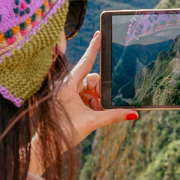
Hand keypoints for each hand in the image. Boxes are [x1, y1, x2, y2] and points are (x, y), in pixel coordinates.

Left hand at [57, 31, 137, 146]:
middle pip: (92, 79)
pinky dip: (91, 103)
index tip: (100, 33)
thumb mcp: (91, 122)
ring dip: (95, 100)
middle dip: (100, 92)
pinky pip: (85, 95)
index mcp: (68, 85)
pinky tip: (88, 114)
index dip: (95, 47)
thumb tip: (133, 113)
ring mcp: (66, 92)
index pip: (86, 62)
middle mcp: (66, 85)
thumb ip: (113, 116)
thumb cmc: (63, 132)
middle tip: (99, 107)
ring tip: (91, 114)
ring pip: (89, 88)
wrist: (46, 146)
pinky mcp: (67, 99)